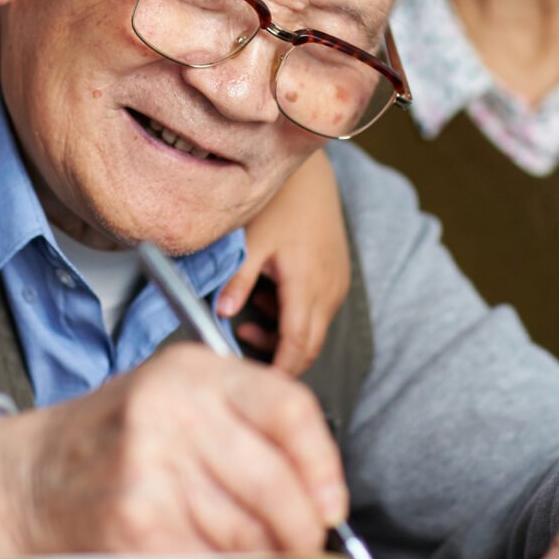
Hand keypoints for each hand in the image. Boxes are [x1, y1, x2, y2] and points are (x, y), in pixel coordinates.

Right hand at [0, 343, 347, 555]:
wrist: (26, 478)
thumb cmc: (111, 441)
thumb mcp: (178, 402)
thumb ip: (248, 429)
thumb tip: (321, 497)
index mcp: (192, 372)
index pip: (289, 409)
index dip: (323, 466)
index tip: (331, 504)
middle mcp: (173, 411)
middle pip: (279, 485)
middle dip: (299, 530)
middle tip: (298, 542)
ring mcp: (151, 470)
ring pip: (250, 536)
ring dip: (257, 555)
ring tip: (228, 542)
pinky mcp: (136, 526)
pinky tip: (195, 551)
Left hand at [218, 150, 347, 374]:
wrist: (312, 172)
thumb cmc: (281, 201)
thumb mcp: (251, 240)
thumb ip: (236, 281)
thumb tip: (220, 314)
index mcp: (307, 286)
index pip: (296, 348)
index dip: (278, 372)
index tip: (258, 386)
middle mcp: (329, 290)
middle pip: (308, 347)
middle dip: (279, 359)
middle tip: (244, 350)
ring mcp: (337, 284)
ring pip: (313, 330)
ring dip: (284, 335)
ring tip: (252, 311)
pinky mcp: (337, 275)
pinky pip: (318, 311)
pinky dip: (295, 316)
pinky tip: (272, 293)